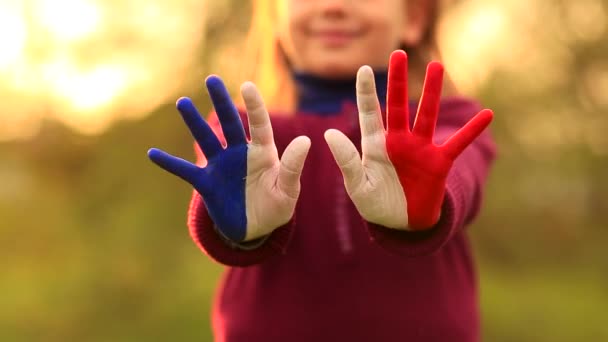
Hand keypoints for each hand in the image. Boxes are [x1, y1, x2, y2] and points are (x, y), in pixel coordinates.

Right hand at [148, 76, 310, 241]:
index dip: (254, 106)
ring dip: (194, 122)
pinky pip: (186, 171)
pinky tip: (152, 153)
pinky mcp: (207, 183)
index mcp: (263, 153)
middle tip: (211, 79)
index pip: (259, 124)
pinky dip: (170, 163)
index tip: (246, 85)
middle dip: (221, 102)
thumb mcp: (288, 191)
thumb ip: (293, 167)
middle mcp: (240, 153)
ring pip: (206, 139)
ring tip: (183, 102)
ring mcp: (221, 166)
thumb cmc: (276, 206)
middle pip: (229, 123)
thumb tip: (305, 140)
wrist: (256, 228)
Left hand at [325, 50, 492, 229]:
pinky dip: (472, 131)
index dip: (367, 93)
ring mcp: (420, 149)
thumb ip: (346, 160)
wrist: (401, 224)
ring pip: (426, 115)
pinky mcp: (439, 163)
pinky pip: (458, 143)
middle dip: (397, 81)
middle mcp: (398, 141)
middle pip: (398, 105)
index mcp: (375, 146)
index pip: (369, 114)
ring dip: (432, 92)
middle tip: (398, 54)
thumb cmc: (374, 203)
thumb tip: (329, 134)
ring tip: (437, 66)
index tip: (364, 69)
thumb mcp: (357, 185)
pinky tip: (488, 114)